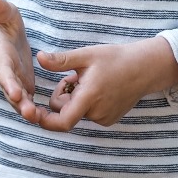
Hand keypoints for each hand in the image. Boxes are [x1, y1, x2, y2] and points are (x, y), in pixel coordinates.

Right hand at [0, 0, 37, 119]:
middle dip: (19, 104)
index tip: (16, 93)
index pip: (4, 72)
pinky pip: (29, 101)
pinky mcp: (23, 85)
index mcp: (2, 57)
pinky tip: (50, 119)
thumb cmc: (3, 23)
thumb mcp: (4, 14)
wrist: (2, 36)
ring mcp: (14, 81)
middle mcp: (7, 73)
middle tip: (30, 114)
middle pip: (12, 91)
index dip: (9, 83)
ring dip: (28, 111)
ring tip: (41, 120)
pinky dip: (36, 111)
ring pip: (20, 101)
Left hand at [30, 36, 177, 130]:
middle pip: (65, 111)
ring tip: (88, 79)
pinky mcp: (109, 119)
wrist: (144, 68)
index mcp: (89, 97)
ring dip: (75, 98)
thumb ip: (61, 60)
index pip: (63, 121)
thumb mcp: (86, 55)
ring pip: (76, 111)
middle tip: (72, 76)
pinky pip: (88, 113)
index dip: (45, 121)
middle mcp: (96, 113)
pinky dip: (86, 102)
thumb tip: (39, 58)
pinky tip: (98, 87)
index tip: (34, 113)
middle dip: (62, 95)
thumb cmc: (115, 58)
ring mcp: (104, 118)